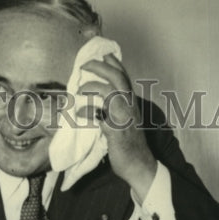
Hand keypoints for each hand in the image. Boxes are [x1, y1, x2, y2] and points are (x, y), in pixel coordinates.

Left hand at [77, 54, 156, 198]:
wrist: (139, 165)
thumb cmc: (130, 144)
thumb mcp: (125, 121)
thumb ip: (116, 108)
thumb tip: (101, 100)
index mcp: (132, 102)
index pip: (124, 77)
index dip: (114, 63)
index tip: (103, 54)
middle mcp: (129, 106)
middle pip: (117, 78)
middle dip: (100, 68)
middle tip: (85, 66)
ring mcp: (123, 118)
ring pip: (110, 92)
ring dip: (93, 87)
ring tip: (79, 90)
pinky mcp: (116, 131)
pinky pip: (100, 117)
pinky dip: (88, 112)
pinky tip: (79, 114)